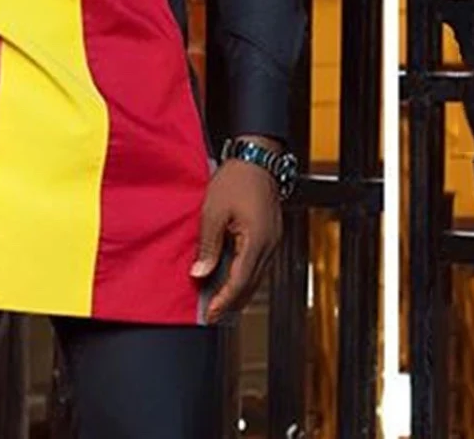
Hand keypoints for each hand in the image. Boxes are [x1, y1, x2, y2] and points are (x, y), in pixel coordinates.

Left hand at [190, 146, 282, 324]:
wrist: (257, 158)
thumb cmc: (237, 179)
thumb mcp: (213, 211)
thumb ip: (208, 245)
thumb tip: (201, 273)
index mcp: (256, 241)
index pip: (240, 281)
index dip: (225, 300)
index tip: (211, 314)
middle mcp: (269, 245)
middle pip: (251, 284)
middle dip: (232, 301)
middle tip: (212, 313)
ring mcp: (272, 240)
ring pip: (256, 276)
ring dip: (238, 289)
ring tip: (218, 299)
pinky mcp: (270, 235)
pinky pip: (258, 263)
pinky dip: (244, 273)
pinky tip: (230, 275)